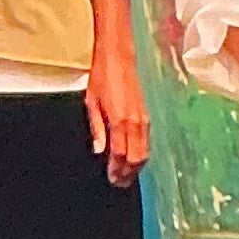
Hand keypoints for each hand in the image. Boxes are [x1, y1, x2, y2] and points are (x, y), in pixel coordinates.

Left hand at [84, 0, 150, 184]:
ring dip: (136, 167)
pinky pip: (147, 142)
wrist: (118, 56)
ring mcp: (143, 120)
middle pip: (135, 158)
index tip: (112, 179)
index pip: (119, 155)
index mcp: (119, 121)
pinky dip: (142, 154)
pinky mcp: (147, 116)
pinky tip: (135, 158)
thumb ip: (97, 128)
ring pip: (144, 153)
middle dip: (128, 173)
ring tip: (127, 175)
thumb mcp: (92, 102)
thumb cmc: (103, 75)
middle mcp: (134, 123)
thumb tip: (99, 149)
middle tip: (120, 183)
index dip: (116, 170)